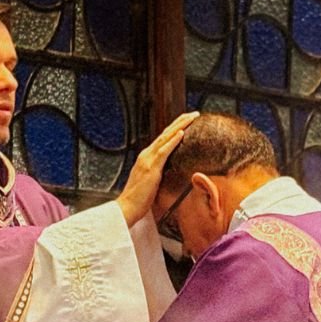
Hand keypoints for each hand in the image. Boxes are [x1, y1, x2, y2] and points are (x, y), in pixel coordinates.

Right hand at [117, 112, 199, 227]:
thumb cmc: (139, 199)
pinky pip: (164, 151)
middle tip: (194, 113)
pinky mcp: (151, 168)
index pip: (163, 138)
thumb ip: (159, 172)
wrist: (126, 208)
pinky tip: (181, 133)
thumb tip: (170, 170)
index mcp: (146, 157)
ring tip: (192, 117)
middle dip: (181, 121)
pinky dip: (173, 141)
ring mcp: (147, 160)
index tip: (187, 120)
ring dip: (180, 126)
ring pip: (166, 138)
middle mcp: (146, 155)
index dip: (175, 127)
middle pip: (166, 133)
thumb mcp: (151, 181)